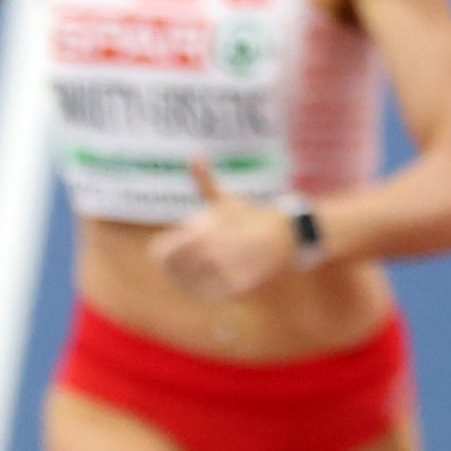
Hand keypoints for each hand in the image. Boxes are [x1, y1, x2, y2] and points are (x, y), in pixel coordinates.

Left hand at [145, 164, 306, 302]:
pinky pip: (212, 296)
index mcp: (205, 228)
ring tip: (195, 276)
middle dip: (177, 269)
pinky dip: (207, 293)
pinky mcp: (239, 285)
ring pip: (192, 285)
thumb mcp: (225, 199)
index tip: (169, 253)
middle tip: (181, 268)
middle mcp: (215, 249)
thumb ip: (205, 180)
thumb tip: (196, 155)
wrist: (285, 234)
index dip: (165, 253)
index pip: (165, 252)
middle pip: (177, 269)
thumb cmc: (248, 216)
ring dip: (189, 283)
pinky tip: (209, 285)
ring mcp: (226, 269)